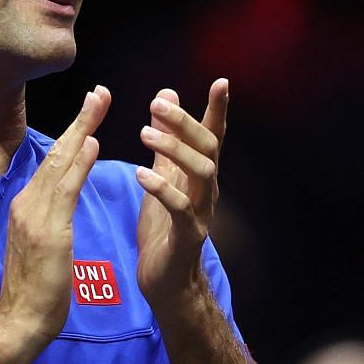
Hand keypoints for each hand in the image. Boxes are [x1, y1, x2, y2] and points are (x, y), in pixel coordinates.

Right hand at [0, 85, 107, 345]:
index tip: (91, 110)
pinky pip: (65, 190)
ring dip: (82, 130)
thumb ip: (49, 220)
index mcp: (28, 206)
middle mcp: (27, 202)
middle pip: (57, 153)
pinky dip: (79, 164)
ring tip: (100, 102)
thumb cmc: (35, 292)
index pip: (54, 163)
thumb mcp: (43, 247)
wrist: (19, 322)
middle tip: (100, 91)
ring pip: (60, 163)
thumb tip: (58, 203)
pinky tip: (92, 143)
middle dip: (80, 120)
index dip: (73, 135)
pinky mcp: (46, 230)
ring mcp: (34, 214)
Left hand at [135, 80, 226, 308]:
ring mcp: (201, 212)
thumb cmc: (163, 227)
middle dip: (186, 123)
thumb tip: (166, 95)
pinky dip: (163, 189)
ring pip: (202, 174)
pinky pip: (181, 208)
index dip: (218, 110)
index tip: (221, 81)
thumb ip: (166, 139)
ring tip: (144, 133)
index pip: (213, 135)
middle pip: (209, 148)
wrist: (166, 281)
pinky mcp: (187, 235)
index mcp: (200, 175)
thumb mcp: (162, 175)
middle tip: (157, 103)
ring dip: (174, 150)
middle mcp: (207, 190)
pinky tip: (143, 174)